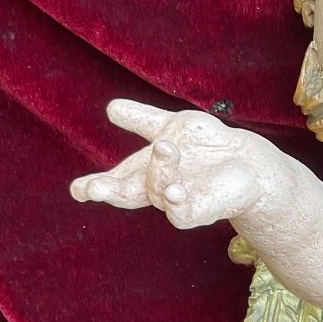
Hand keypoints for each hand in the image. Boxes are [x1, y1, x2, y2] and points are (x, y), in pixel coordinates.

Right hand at [71, 100, 266, 228]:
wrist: (246, 161)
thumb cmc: (208, 146)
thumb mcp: (173, 126)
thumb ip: (142, 120)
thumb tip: (111, 108)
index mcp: (144, 171)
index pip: (114, 179)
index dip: (93, 186)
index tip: (76, 190)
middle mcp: (155, 188)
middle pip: (126, 195)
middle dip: (108, 191)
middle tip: (93, 188)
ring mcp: (176, 201)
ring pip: (157, 192)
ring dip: (159, 169)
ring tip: (167, 147)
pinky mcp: (198, 211)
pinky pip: (181, 213)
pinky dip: (175, 202)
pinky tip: (174, 191)